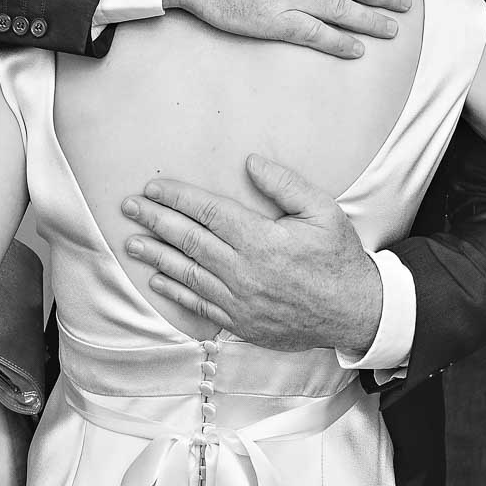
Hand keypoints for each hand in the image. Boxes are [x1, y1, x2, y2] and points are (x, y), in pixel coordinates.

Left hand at [121, 155, 382, 352]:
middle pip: (189, 240)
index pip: (208, 212)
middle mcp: (244, 271)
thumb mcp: (323, 210)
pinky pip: (199, 305)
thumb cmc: (339, 258)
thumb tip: (250, 163)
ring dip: (157, 255)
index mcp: (262, 240)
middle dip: (156, 221)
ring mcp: (239, 300)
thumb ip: (286, 184)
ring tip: (133, 242)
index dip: (177, 198)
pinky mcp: (241, 322)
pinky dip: (175, 291)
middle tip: (130, 208)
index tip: (154, 188)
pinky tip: (159, 279)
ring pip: (188, 273)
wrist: (355, 312)